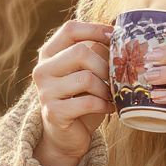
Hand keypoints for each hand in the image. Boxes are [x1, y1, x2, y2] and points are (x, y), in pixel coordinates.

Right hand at [32, 20, 115, 160]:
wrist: (66, 135)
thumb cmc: (81, 98)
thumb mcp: (87, 71)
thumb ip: (96, 53)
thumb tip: (122, 35)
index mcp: (49, 53)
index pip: (71, 29)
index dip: (96, 30)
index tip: (116, 37)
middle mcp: (42, 69)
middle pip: (81, 52)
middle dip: (105, 65)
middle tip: (117, 77)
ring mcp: (45, 91)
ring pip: (86, 78)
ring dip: (106, 88)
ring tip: (112, 95)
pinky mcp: (54, 112)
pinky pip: (88, 102)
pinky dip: (105, 105)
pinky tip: (109, 108)